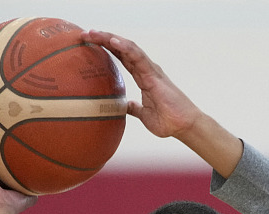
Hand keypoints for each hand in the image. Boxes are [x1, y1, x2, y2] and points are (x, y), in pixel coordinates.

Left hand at [80, 30, 200, 139]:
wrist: (184, 126)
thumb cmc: (169, 121)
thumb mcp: (144, 115)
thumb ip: (134, 108)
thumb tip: (123, 106)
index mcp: (143, 77)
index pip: (122, 58)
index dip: (106, 49)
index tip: (89, 44)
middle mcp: (146, 70)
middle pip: (122, 49)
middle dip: (103, 39)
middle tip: (85, 34)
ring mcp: (150, 70)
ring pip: (127, 47)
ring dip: (109, 38)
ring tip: (93, 33)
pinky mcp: (154, 74)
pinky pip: (137, 56)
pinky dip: (124, 47)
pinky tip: (112, 40)